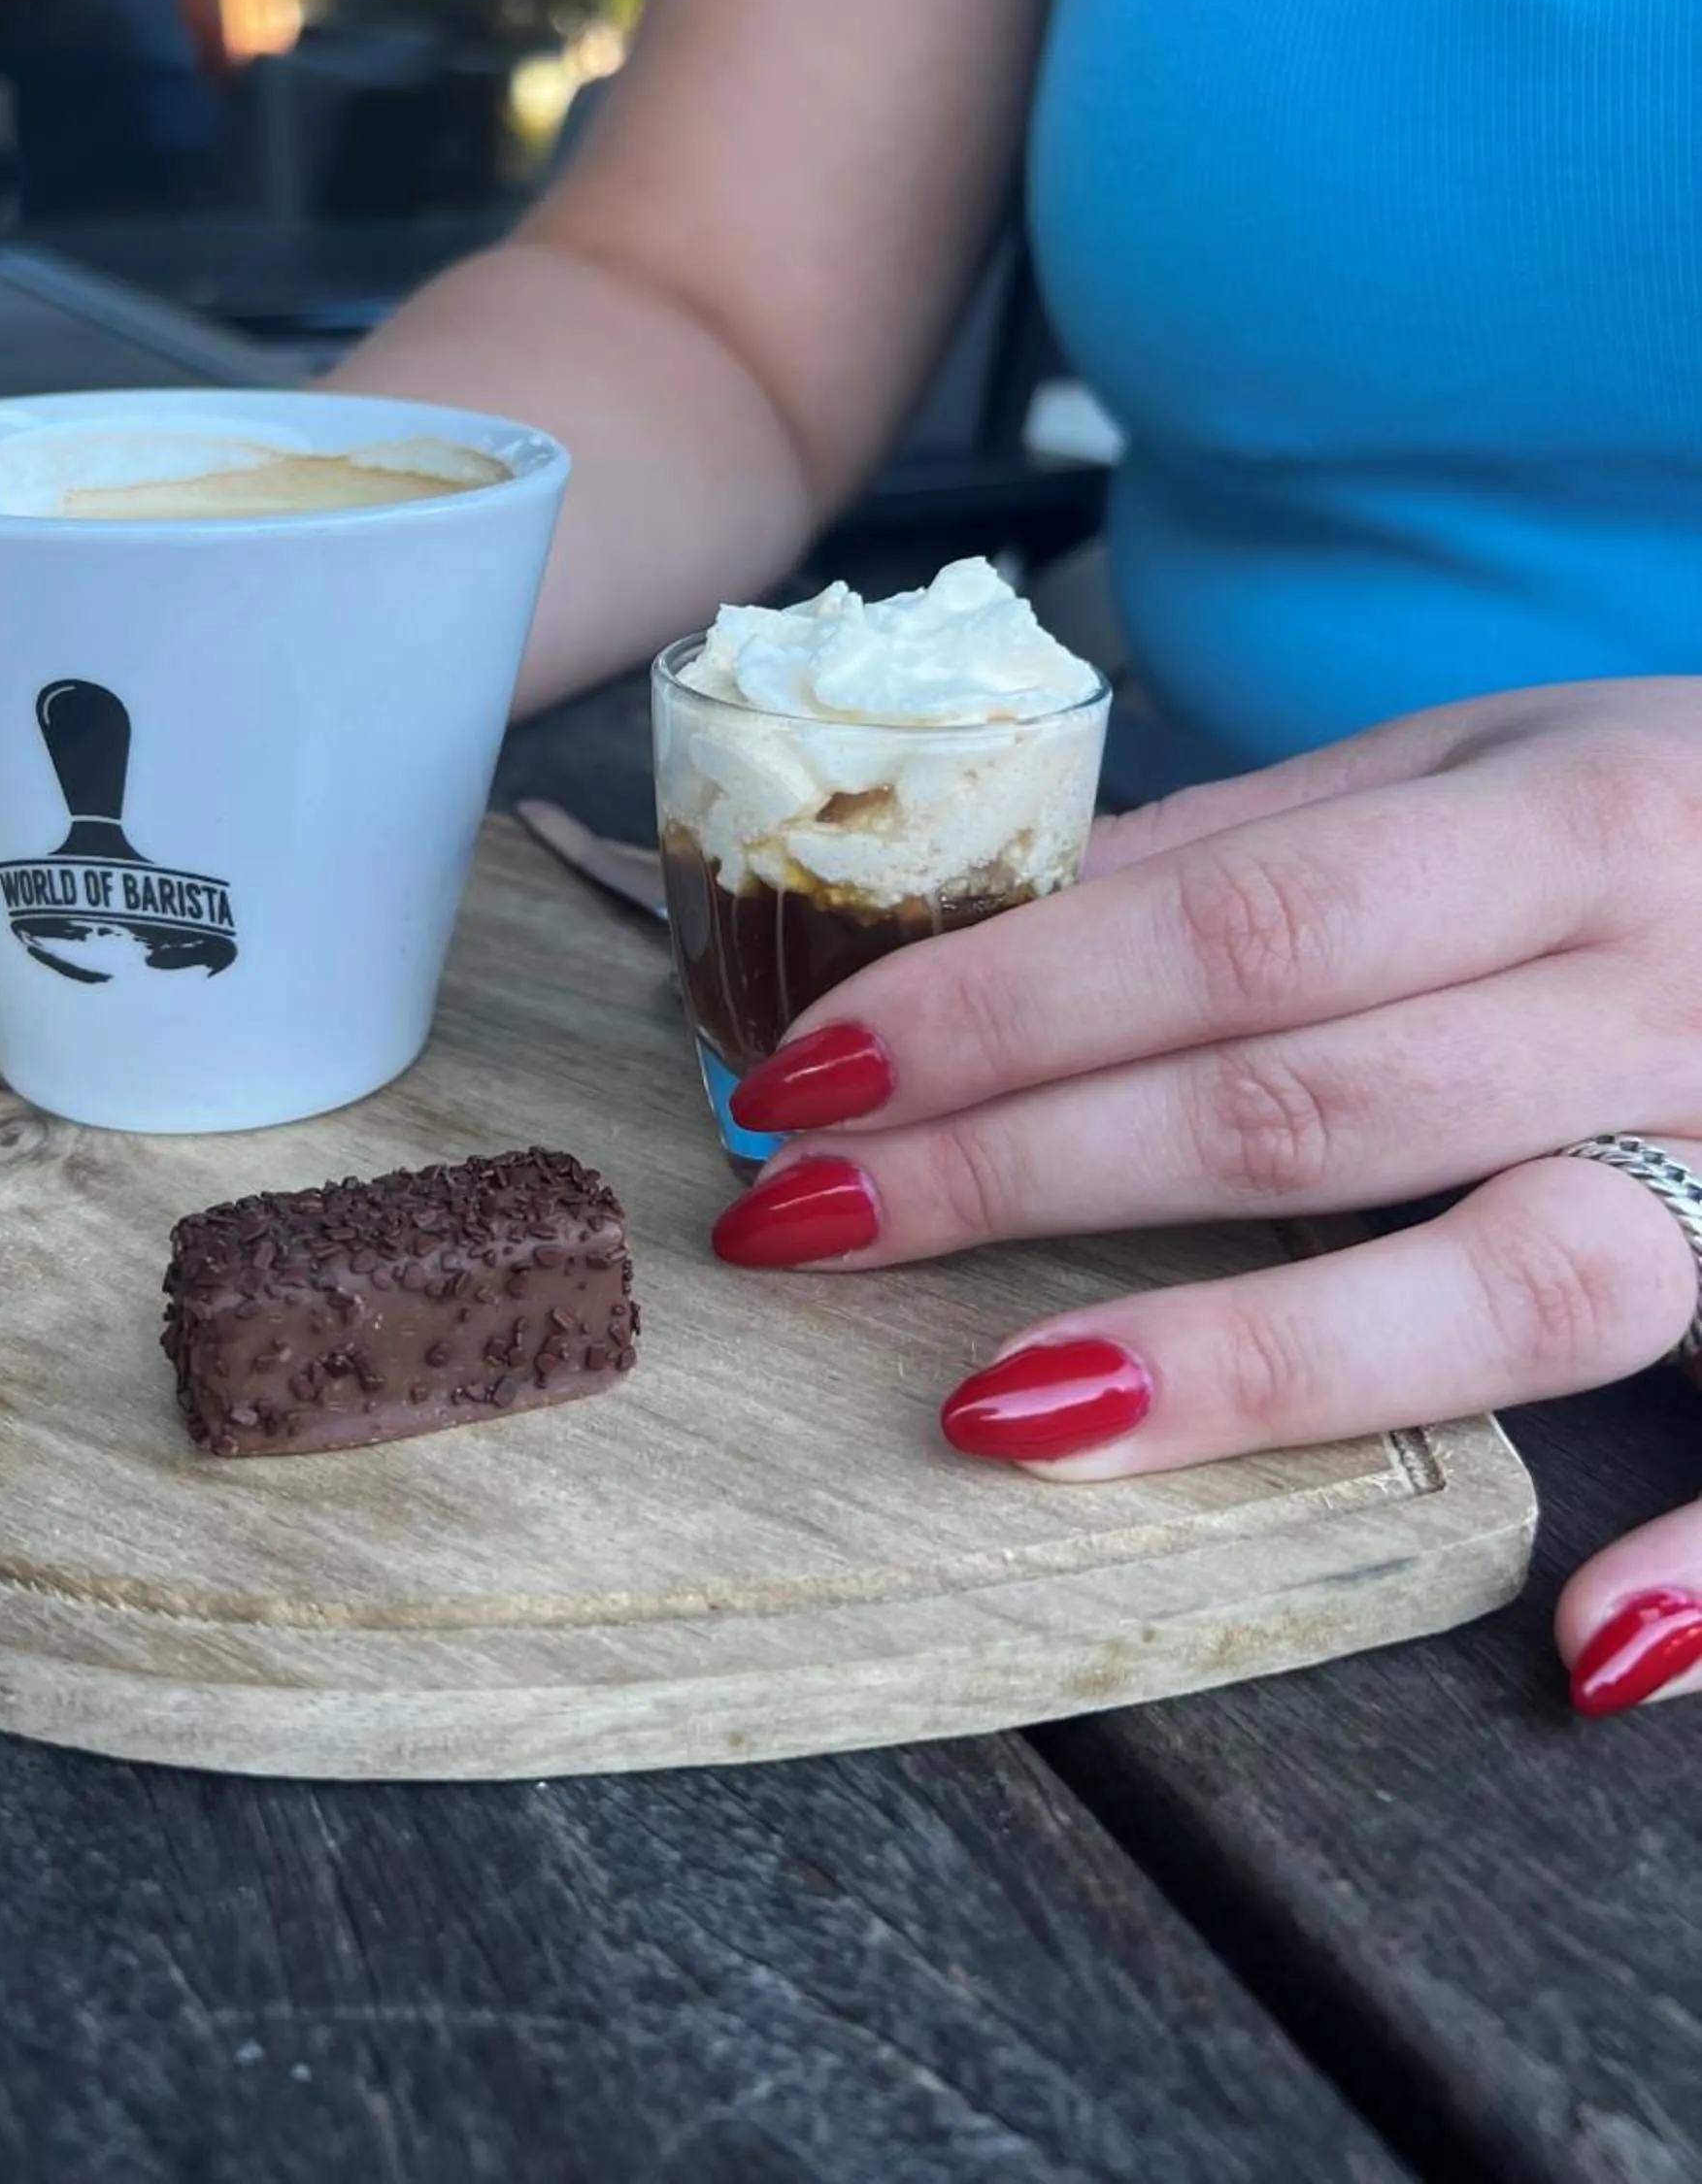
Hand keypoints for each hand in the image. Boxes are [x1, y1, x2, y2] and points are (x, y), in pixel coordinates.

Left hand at [715, 683, 1701, 1716]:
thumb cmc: (1690, 799)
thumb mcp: (1491, 761)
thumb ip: (1269, 846)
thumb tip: (996, 926)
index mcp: (1571, 825)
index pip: (1237, 930)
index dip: (1003, 1009)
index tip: (800, 1078)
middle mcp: (1670, 988)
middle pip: (1315, 1104)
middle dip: (1025, 1170)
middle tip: (804, 1224)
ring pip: (1524, 1277)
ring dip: (1258, 1361)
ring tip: (1006, 1409)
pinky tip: (1577, 1651)